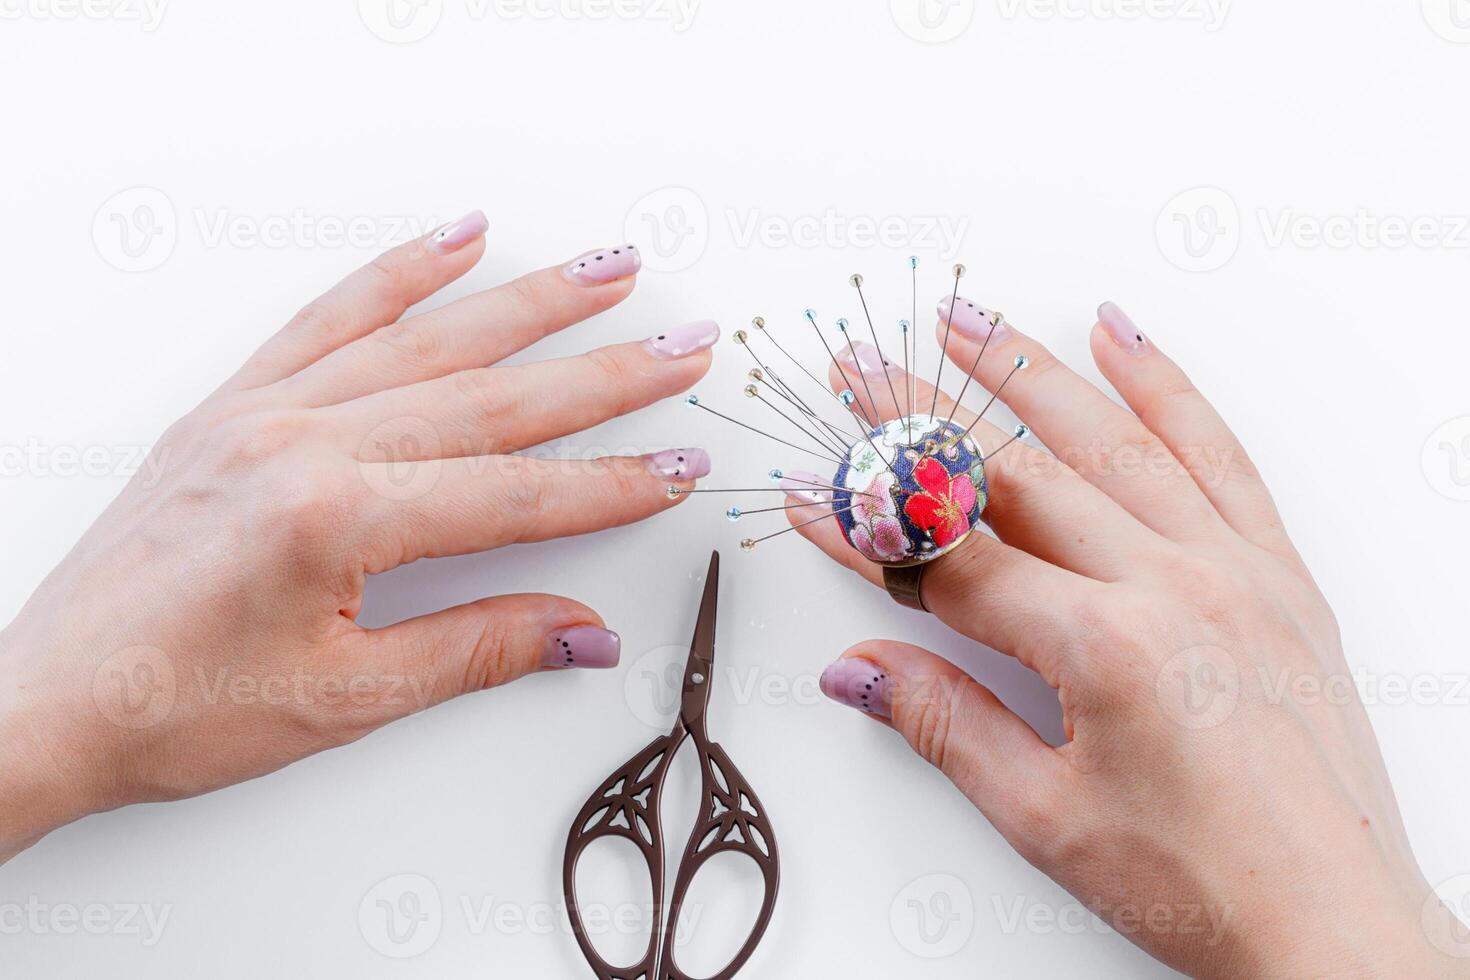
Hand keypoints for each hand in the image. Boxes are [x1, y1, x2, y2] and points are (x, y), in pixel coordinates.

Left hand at [0, 213, 717, 862]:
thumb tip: (580, 633)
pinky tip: (456, 240)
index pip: (513, 494)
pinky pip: (329, 317)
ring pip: (423, 338)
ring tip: (604, 273)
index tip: (677, 469)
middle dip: (602, 372)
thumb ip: (476, 650)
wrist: (42, 701)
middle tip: (680, 347)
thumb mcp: (344, 699)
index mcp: (330, 520)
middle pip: (488, 397)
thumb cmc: (169, 709)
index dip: (610, 485)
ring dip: (526, 302)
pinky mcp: (234, 404)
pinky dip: (397, 274)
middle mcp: (301, 443)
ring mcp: (264, 412)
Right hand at [788, 301, 1467, 976]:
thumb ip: (945, 723)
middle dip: (923, 420)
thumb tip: (861, 668)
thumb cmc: (1205, 885)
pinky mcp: (1279, 571)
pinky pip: (1218, 453)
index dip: (869, 529)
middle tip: (862, 374)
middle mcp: (1175, 586)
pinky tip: (1122, 339)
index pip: (952, 561)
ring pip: (1112, 439)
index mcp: (1107, 648)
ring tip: (966, 321)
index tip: (815, 494)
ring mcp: (1235, 568)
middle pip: (1017, 477)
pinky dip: (1166, 387)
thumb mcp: (1045, 818)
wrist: (1336, 925)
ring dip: (1029, 371)